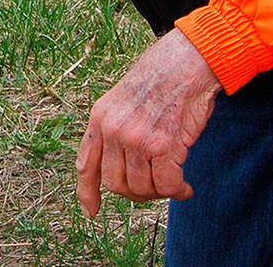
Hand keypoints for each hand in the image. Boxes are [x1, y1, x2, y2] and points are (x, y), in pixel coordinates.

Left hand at [75, 29, 221, 216]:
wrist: (185, 62)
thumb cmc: (159, 80)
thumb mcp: (121, 99)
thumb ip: (112, 128)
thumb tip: (113, 165)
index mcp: (99, 118)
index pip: (87, 164)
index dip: (87, 192)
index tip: (91, 211)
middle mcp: (113, 130)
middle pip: (116, 184)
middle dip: (136, 193)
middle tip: (154, 188)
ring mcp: (137, 139)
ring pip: (142, 188)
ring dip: (159, 192)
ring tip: (173, 183)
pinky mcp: (163, 145)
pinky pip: (166, 185)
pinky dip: (177, 191)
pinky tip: (185, 187)